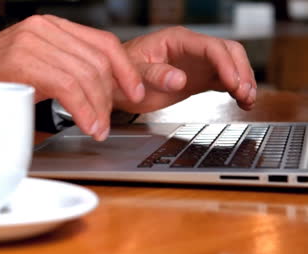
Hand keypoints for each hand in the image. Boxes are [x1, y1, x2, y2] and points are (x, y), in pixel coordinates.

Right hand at [0, 15, 143, 140]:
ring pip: (86, 74)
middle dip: (111, 96)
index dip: (125, 69)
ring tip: (97, 128)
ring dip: (98, 108)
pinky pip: (67, 86)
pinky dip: (83, 109)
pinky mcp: (20, 59)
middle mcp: (44, 27)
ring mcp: (31, 40)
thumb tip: (100, 89)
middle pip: (99, 61)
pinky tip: (87, 124)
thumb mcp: (36, 68)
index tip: (135, 90)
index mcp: (51, 26)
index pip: (103, 42)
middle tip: (108, 121)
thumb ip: (67, 70)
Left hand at [115, 26, 256, 112]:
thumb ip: (155, 75)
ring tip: (247, 99)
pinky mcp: (197, 78)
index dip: (227, 65)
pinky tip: (242, 101)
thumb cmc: (121, 76)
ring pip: (230, 64)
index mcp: (176, 41)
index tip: (234, 84)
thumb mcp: (133, 75)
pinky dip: (235, 89)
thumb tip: (179, 79)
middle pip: (227, 52)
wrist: (117, 86)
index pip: (211, 47)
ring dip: (242, 81)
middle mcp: (190, 49)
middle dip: (240, 71)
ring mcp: (196, 63)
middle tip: (244, 93)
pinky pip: (223, 79)